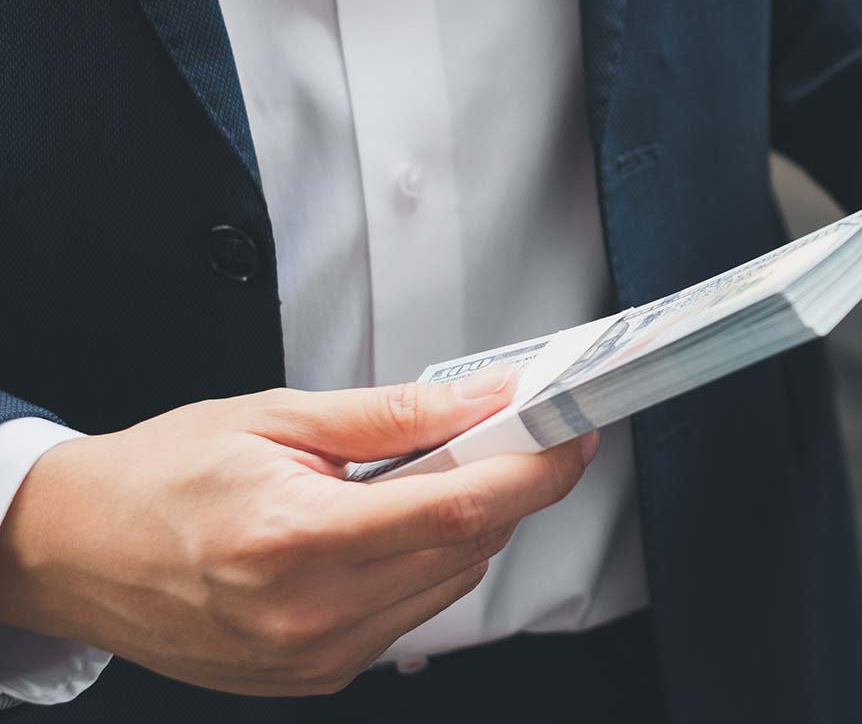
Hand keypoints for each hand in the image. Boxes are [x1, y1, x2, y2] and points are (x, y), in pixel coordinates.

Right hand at [0, 374, 595, 695]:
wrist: (74, 551)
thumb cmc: (162, 477)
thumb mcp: (279, 417)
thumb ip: (398, 413)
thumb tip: (490, 396)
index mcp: (295, 539)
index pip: (459, 508)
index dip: (535, 469)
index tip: (572, 434)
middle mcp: (307, 613)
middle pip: (468, 547)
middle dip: (503, 486)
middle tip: (498, 435)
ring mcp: (313, 658)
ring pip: (450, 584)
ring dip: (461, 527)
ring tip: (407, 483)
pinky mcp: (316, 678)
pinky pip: (410, 616)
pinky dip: (419, 566)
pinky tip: (374, 533)